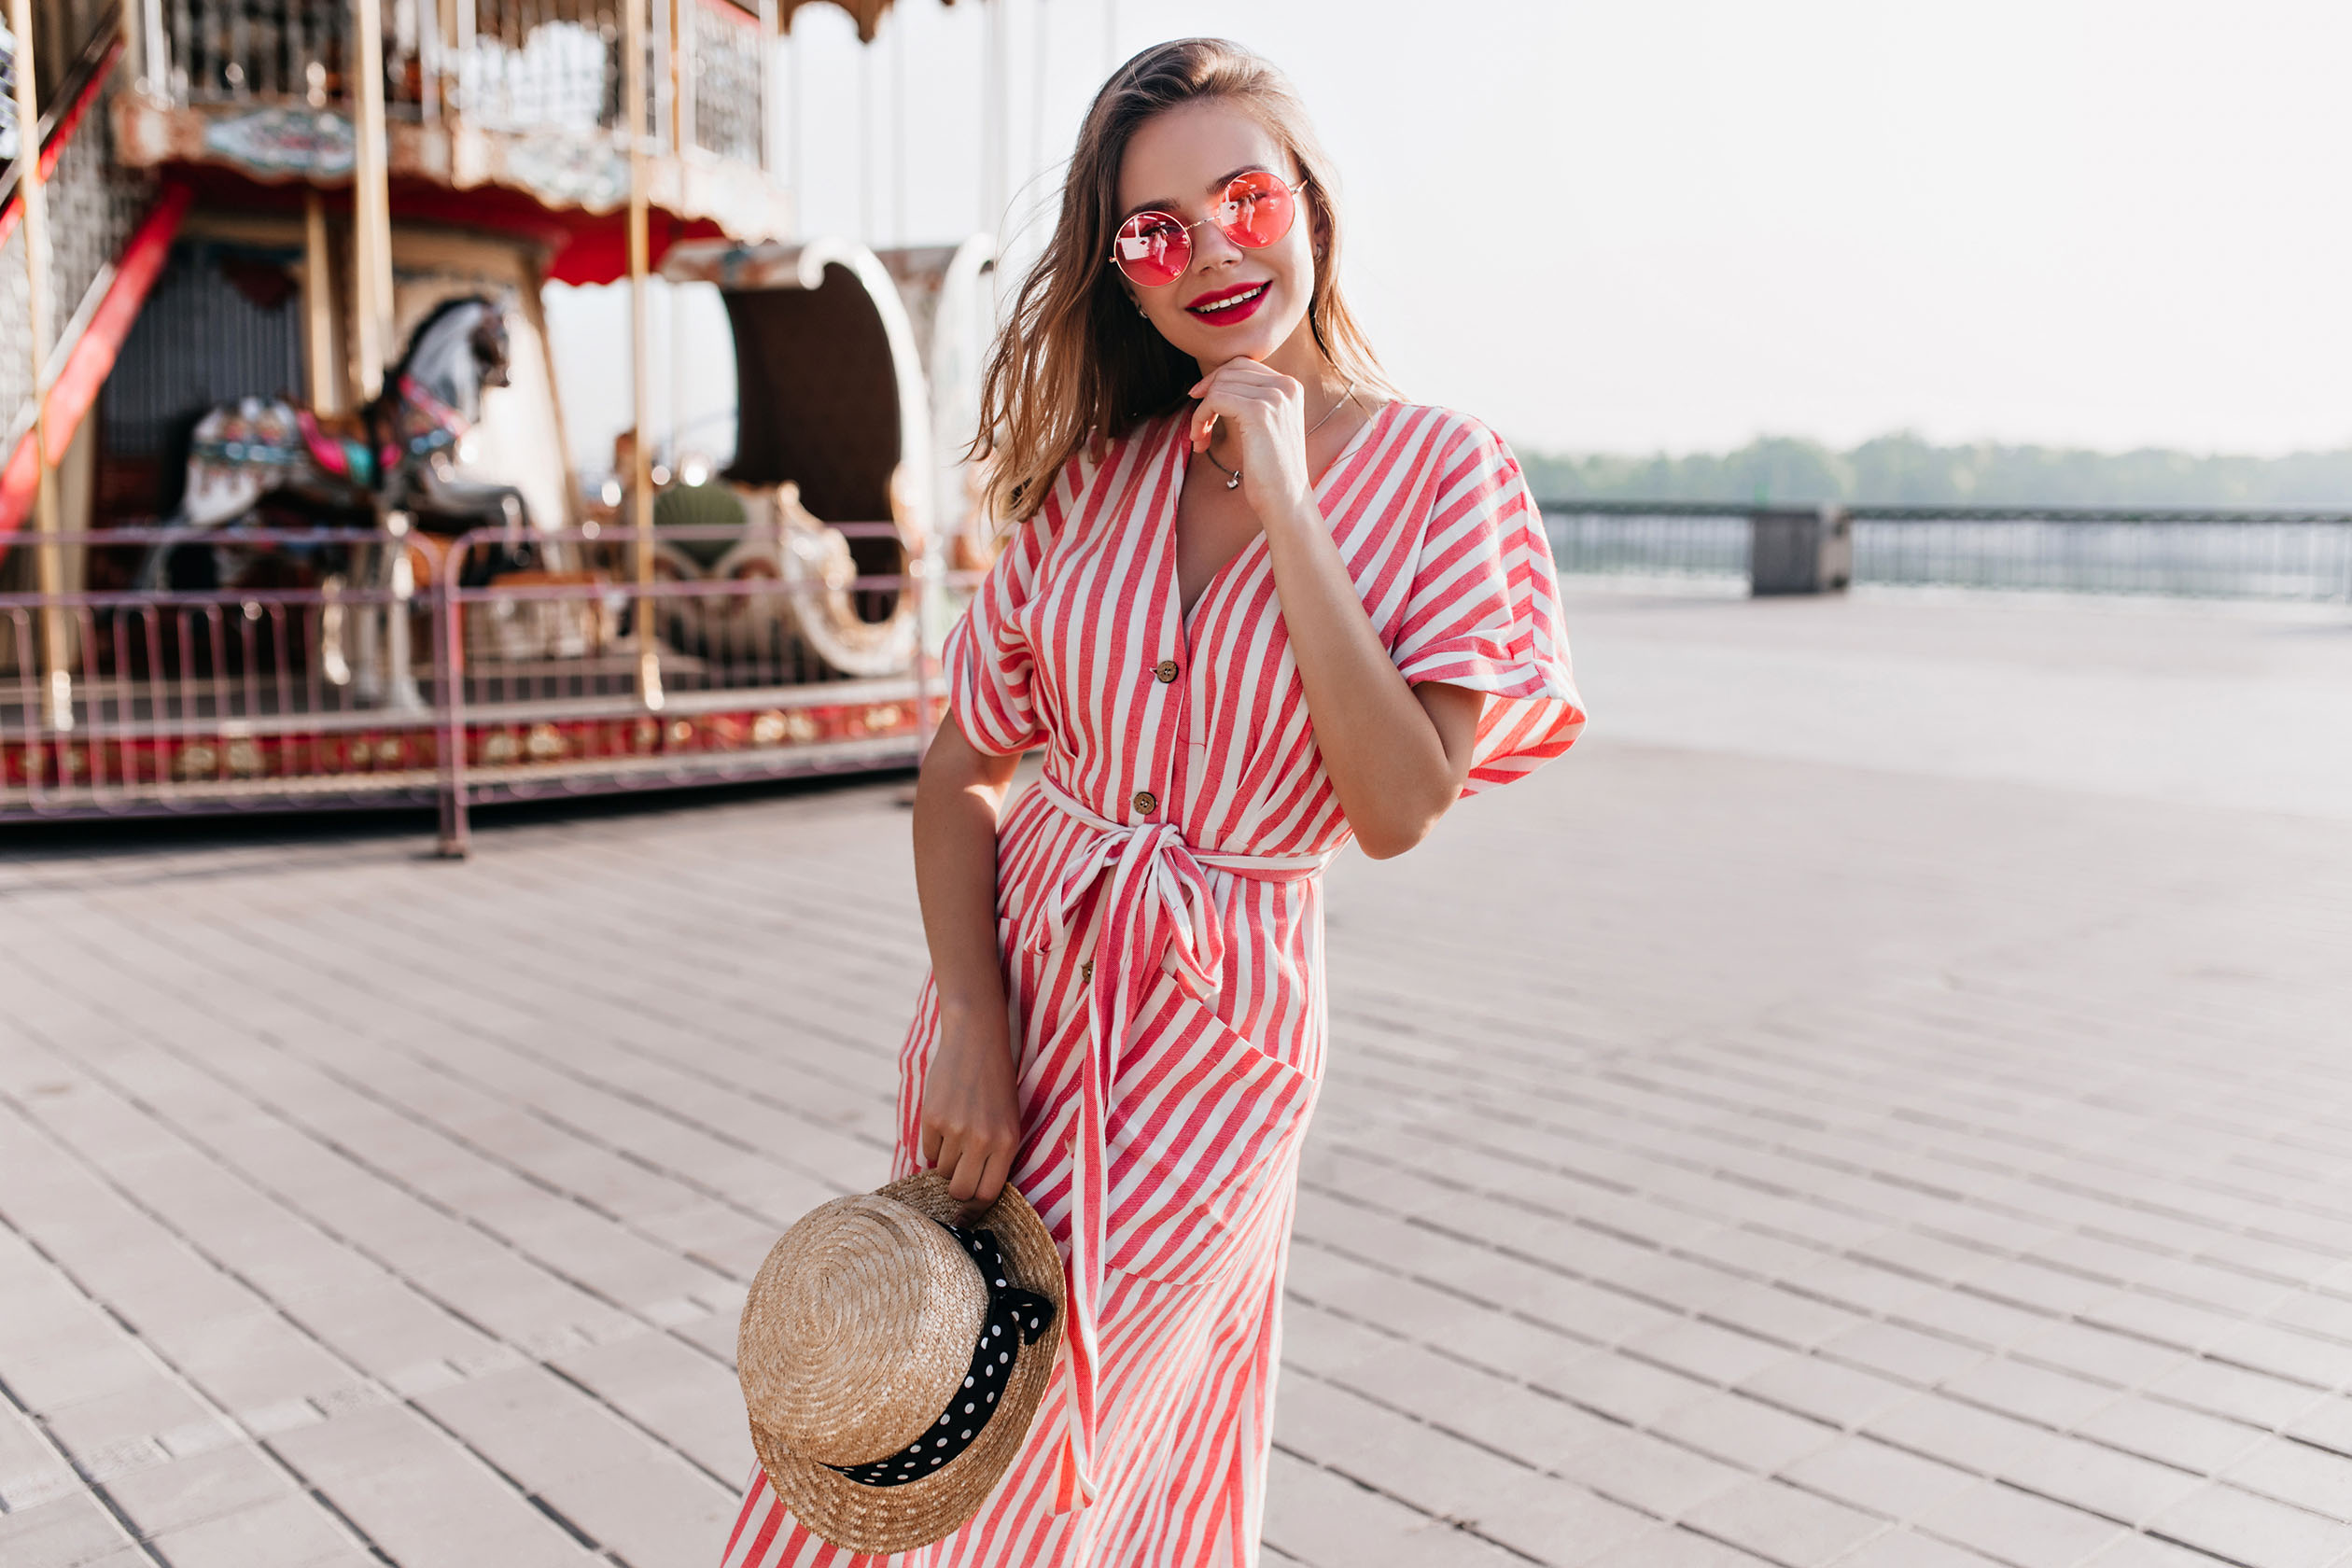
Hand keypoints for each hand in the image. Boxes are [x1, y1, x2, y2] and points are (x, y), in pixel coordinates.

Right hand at [919, 998, 1021, 1208]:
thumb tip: (972, 1195)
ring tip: (954, 1137)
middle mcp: (983, 1140)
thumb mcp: (1008, 1121)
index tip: (966, 1215)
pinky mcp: (933, 1118)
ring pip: (941, 1171)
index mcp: (1007, 1143)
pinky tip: (943, 1122)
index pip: (988, 1193)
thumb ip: (995, 1156)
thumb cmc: (996, 1085)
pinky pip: (927, 1151)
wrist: (977, 1042)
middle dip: (955, 1191)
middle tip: (955, 1176)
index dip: (975, 1208)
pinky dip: (932, 1145)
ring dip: (944, 1163)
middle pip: (960, 1191)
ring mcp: (956, 1130)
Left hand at [1188, 359, 1311, 519]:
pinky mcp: (1258, 411)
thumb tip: (1215, 380)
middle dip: (1206, 395)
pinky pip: (1215, 400)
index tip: (1198, 399)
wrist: (1285, 498)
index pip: (1242, 364)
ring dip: (1201, 413)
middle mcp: (1286, 385)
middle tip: (1198, 425)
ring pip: (1219, 386)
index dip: (1215, 380)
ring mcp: (1274, 397)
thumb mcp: (1266, 425)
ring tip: (1199, 438)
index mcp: (1290, 386)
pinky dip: (1200, 418)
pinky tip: (1200, 440)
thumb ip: (1251, 399)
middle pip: (1229, 370)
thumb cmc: (1271, 469)